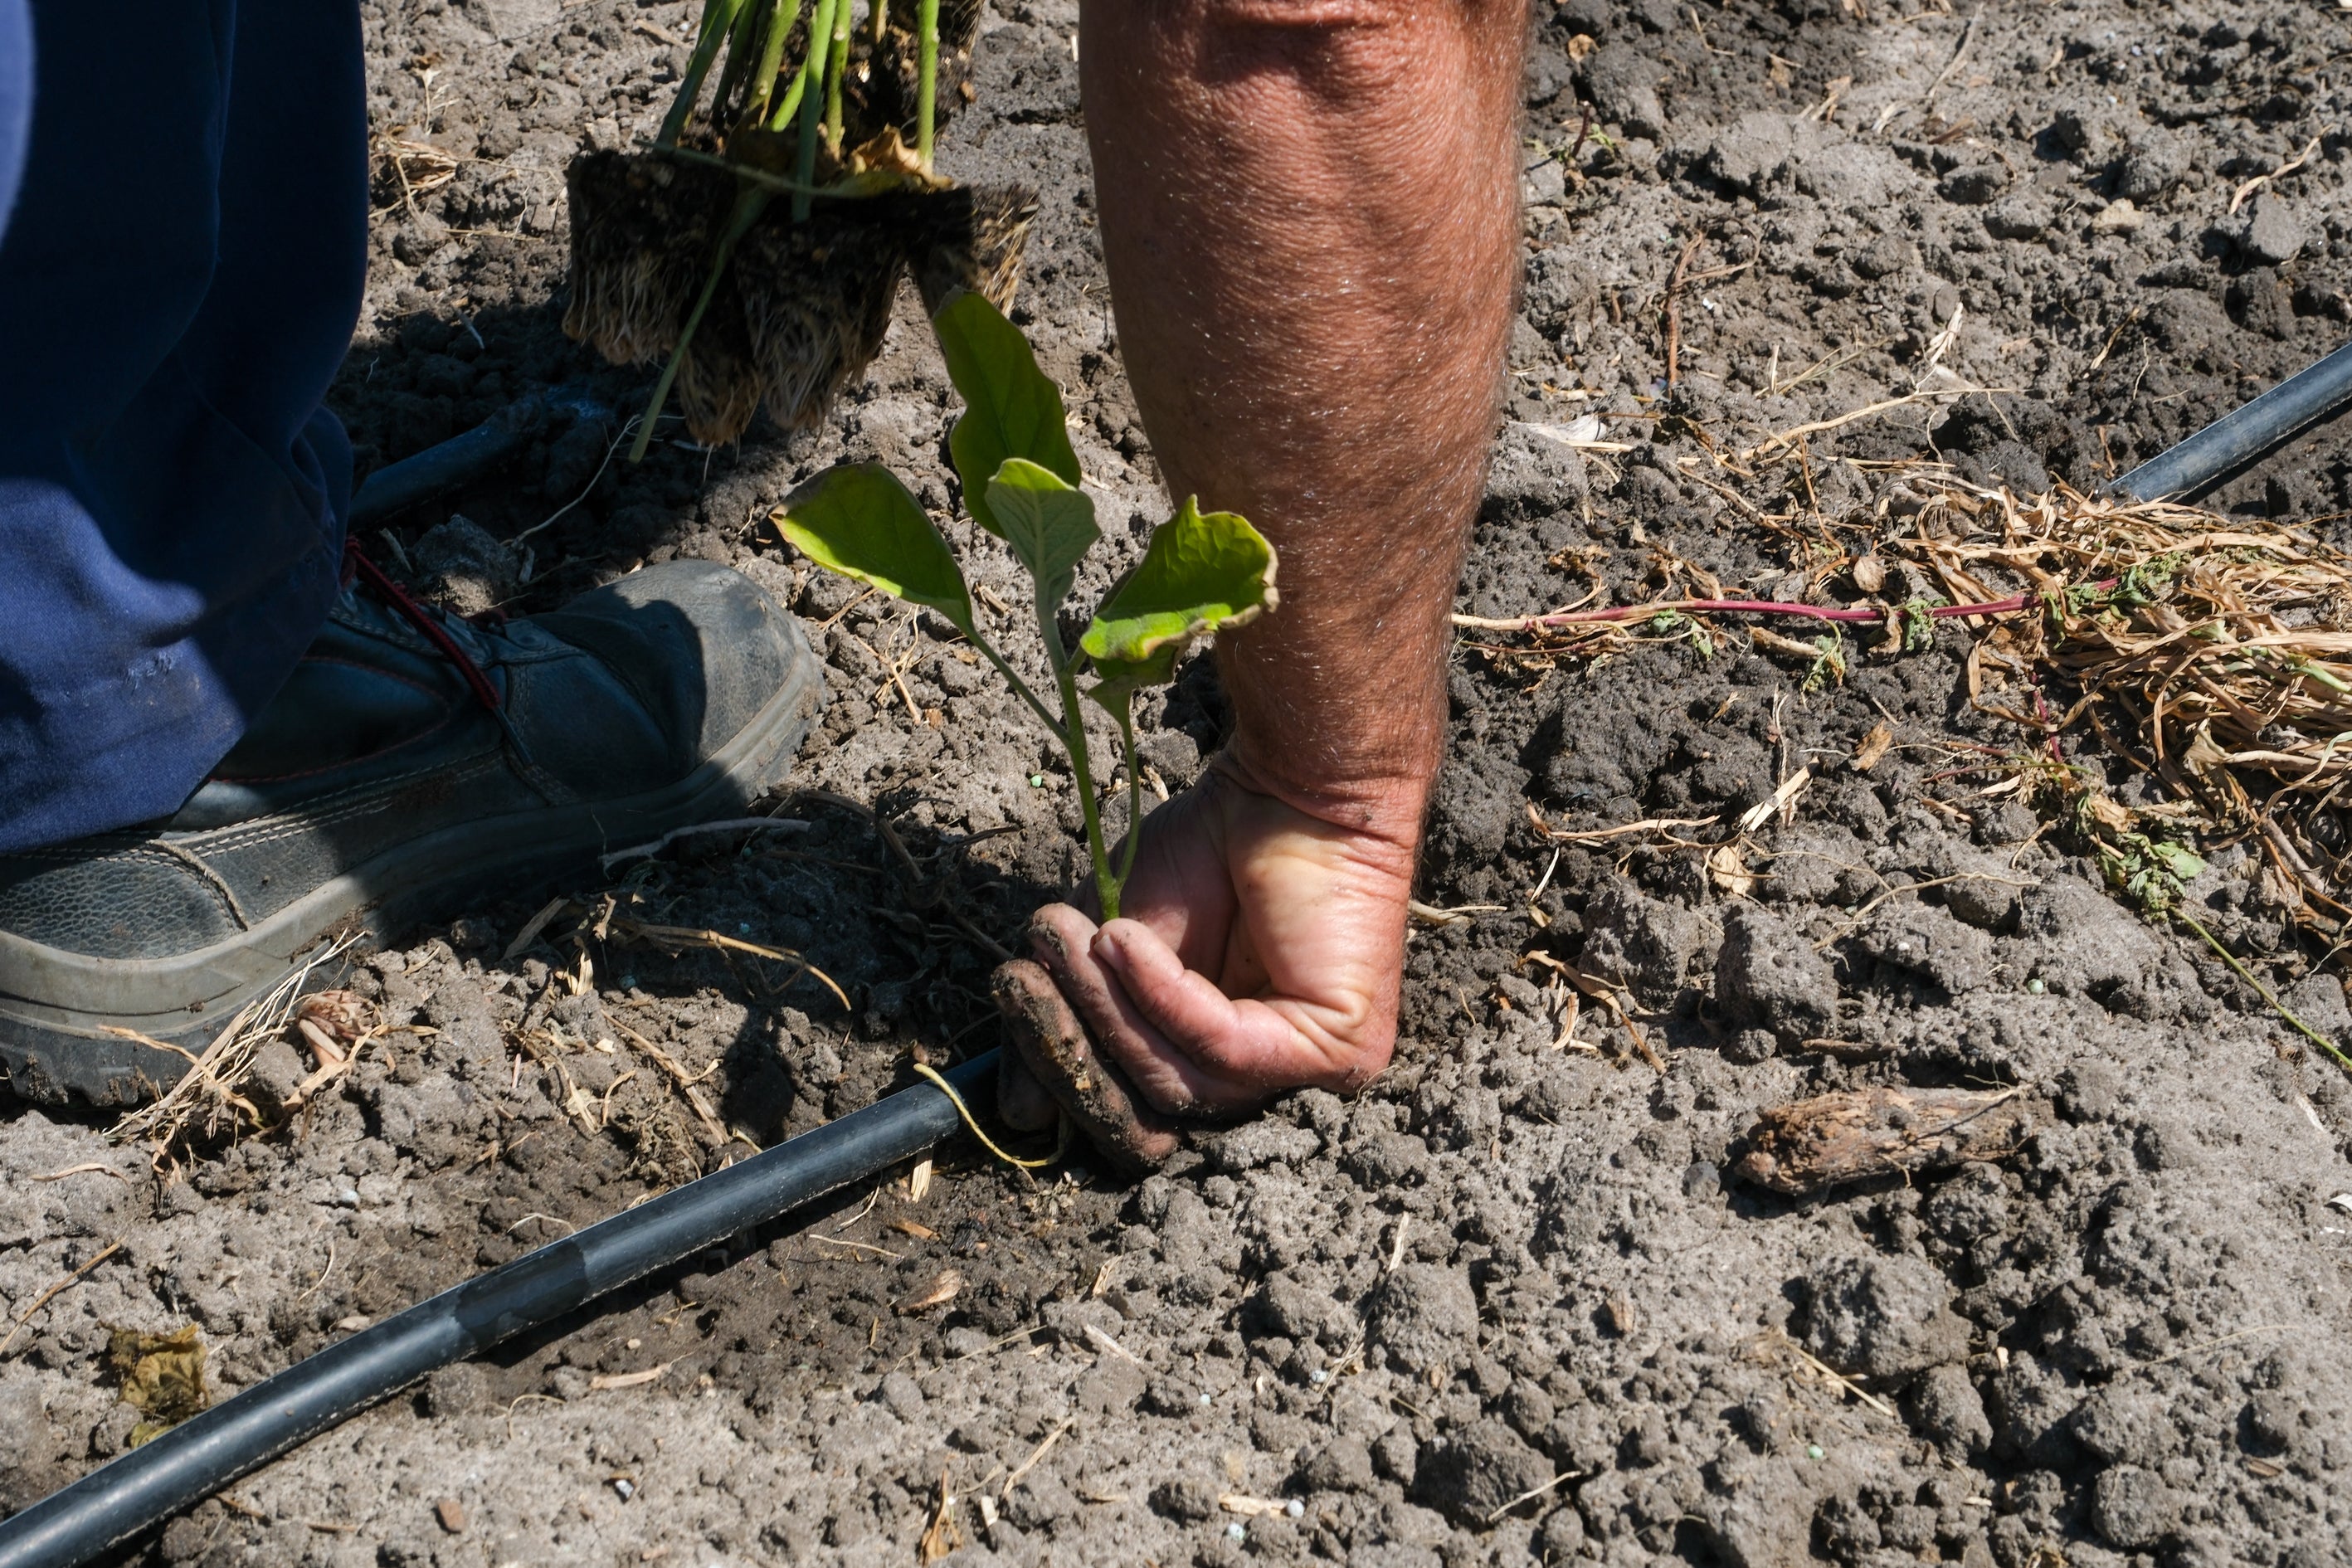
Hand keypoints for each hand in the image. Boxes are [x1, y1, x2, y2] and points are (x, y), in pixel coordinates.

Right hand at [993, 751, 1419, 1169]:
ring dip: (1108, 1006)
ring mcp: (1303, 1074)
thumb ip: (1073, 1019)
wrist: (1296, 788)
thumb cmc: (1211, 852)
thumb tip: (1020, 1113)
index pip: (1126, 1111)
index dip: (1061, 1066)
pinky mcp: (1338, 1053)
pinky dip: (1161, 993)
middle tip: (1026, 977)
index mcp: (1206, 1065)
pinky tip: (1124, 939)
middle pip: (1147, 1117)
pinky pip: (1223, 1048)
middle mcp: (1259, 1084)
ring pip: (1177, 1083)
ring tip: (1076, 938)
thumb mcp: (1115, 940)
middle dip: (1074, 1049)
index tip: (1013, 992)